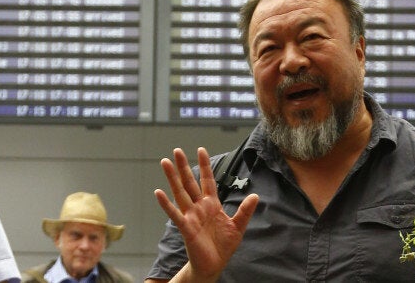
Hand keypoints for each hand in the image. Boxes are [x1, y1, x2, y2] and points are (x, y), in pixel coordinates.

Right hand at [154, 147, 258, 281]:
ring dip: (172, 178)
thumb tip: (256, 196)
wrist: (214, 265)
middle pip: (190, 182)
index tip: (201, 150)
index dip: (204, 166)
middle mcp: (199, 207)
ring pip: (180, 193)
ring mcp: (191, 216)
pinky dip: (166, 204)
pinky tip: (158, 192)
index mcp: (212, 204)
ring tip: (165, 162)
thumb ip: (245, 210)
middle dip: (184, 166)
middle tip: (177, 150)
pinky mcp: (186, 228)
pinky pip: (174, 214)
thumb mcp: (238, 226)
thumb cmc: (223, 246)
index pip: (207, 180)